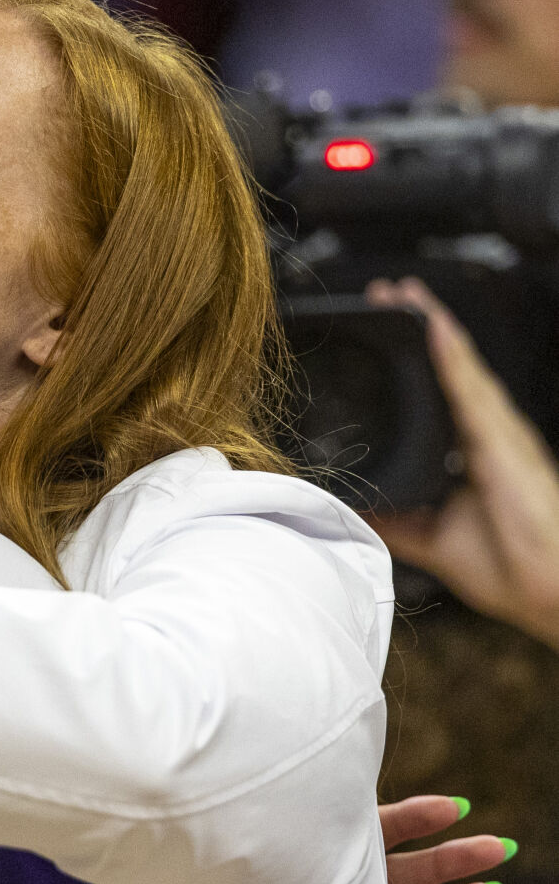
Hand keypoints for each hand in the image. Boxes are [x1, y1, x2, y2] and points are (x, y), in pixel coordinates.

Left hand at [366, 278, 558, 647]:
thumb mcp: (430, 539)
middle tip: (384, 293)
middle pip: (449, 367)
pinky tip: (433, 324)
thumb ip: (392, 520)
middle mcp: (487, 433)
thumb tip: (346, 508)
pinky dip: (452, 354)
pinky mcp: (504, 439)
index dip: (416, 356)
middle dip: (419, 327)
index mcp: (472, 452)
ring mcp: (499, 432)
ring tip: (401, 293)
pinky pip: (473, 387)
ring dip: (430, 326)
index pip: (438, 391)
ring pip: (459, 364)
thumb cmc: (512, 565)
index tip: (383, 327)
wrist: (550, 590)